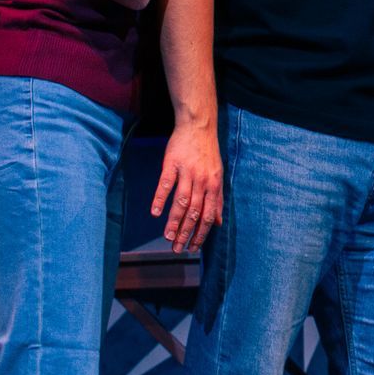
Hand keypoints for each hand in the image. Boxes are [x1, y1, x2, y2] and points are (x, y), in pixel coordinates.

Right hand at [152, 123, 222, 251]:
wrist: (199, 125)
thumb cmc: (208, 153)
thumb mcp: (218, 176)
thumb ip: (218, 200)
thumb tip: (218, 223)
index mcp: (214, 186)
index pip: (208, 216)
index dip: (201, 234)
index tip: (193, 248)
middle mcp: (202, 181)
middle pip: (194, 212)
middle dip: (186, 233)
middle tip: (177, 249)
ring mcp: (187, 172)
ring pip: (181, 202)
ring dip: (174, 222)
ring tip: (167, 237)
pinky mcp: (172, 163)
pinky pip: (166, 184)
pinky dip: (160, 199)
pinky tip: (155, 213)